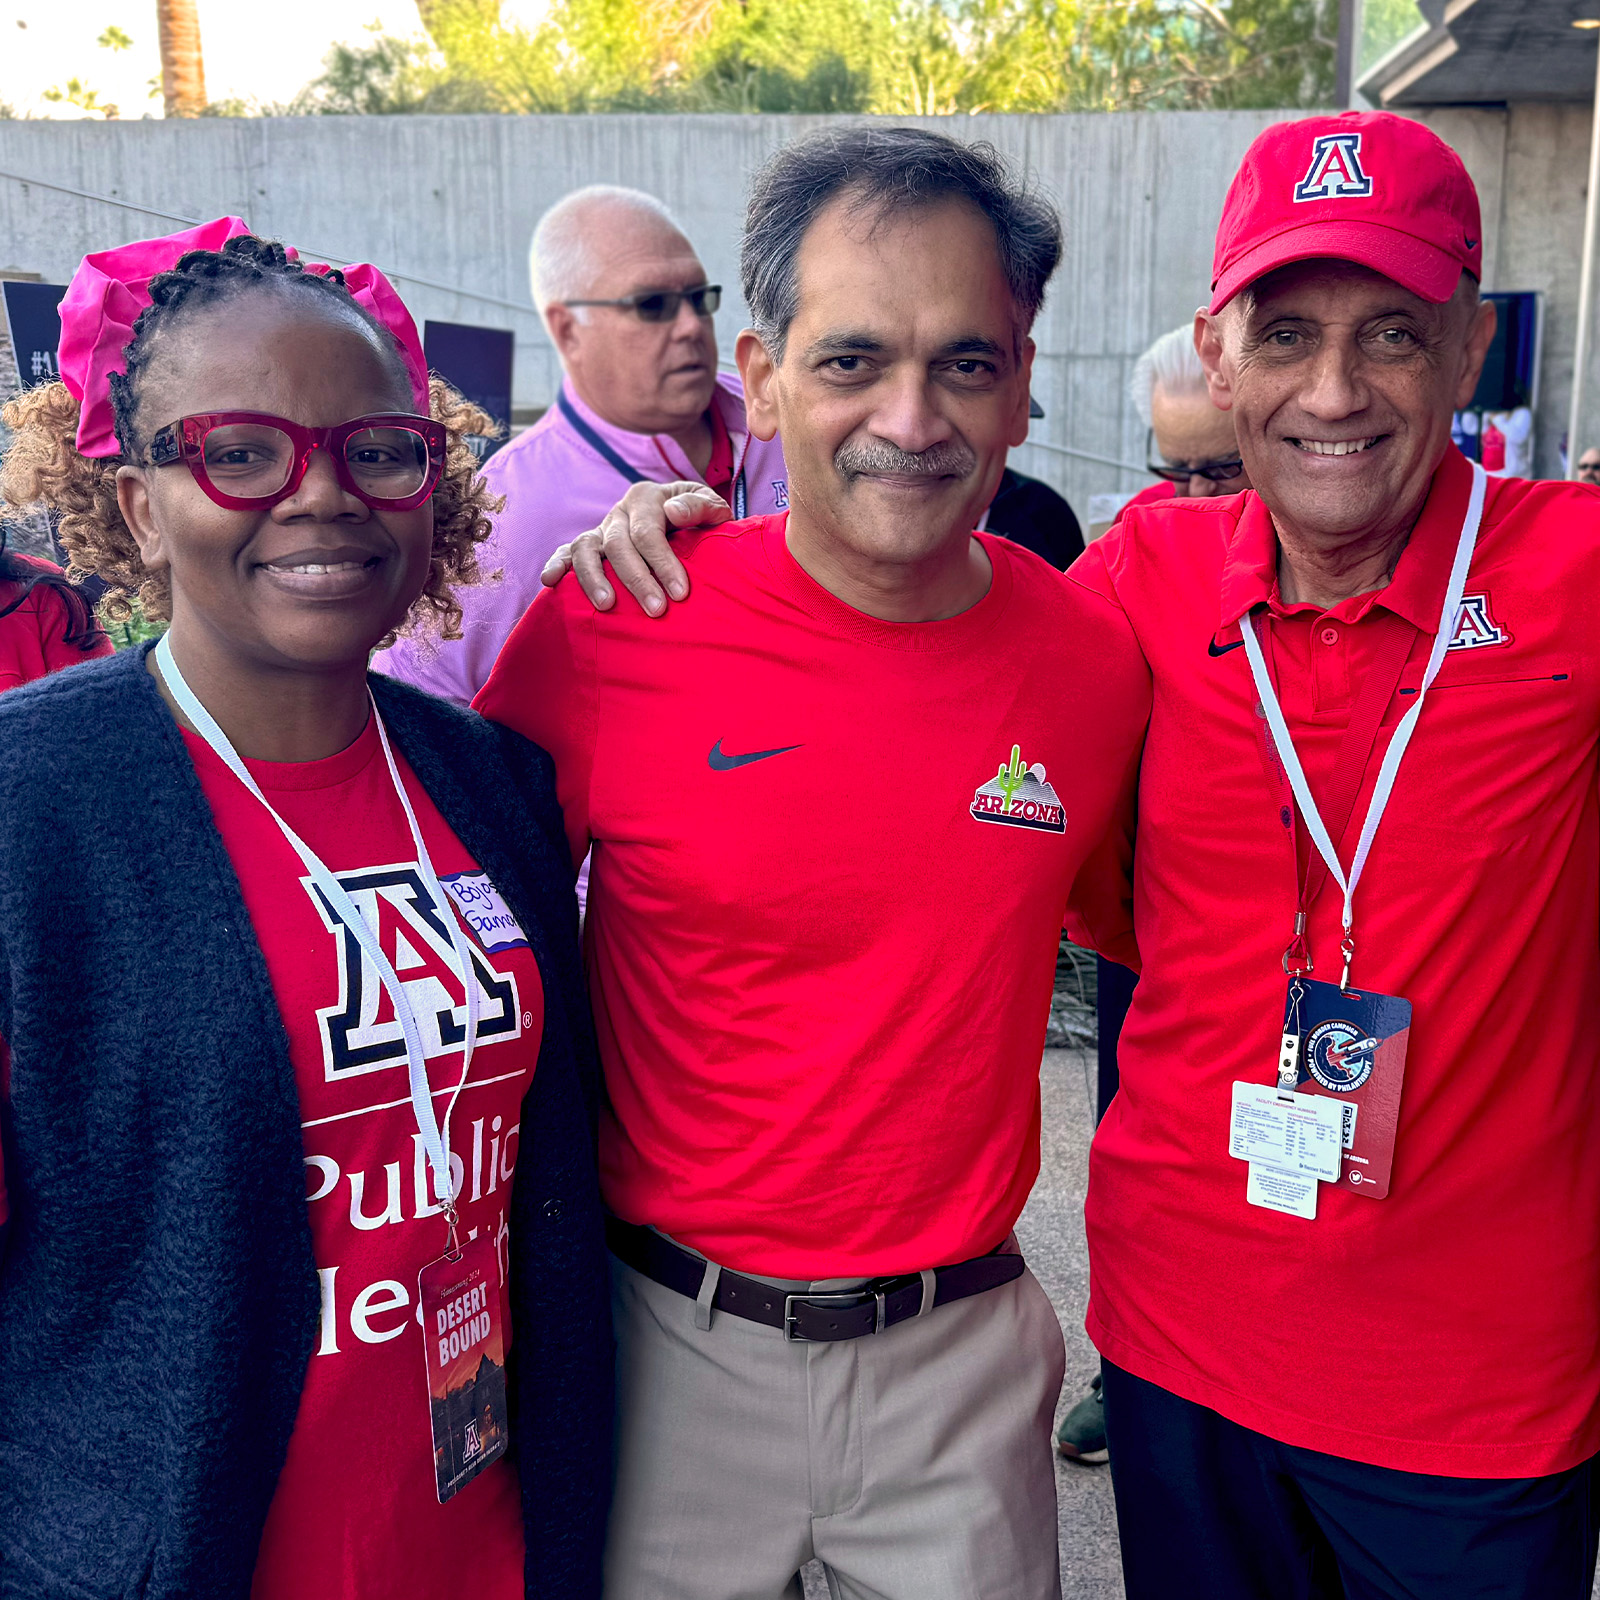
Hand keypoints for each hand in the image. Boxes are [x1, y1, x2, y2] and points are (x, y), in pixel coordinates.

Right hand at [540, 481, 730, 614]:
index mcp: (646, 498)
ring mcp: (601, 530)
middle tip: (656, 610)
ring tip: (607, 606)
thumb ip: (700, 506)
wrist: (684, 522)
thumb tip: (673, 512)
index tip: (680, 593)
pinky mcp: (589, 546)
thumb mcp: (711, 508)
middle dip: (637, 579)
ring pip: (586, 548)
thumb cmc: (700, 521)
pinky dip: (556, 564)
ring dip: (594, 578)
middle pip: (619, 545)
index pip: (648, 531)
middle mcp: (619, 512)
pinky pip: (566, 553)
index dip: (663, 562)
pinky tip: (549, 582)